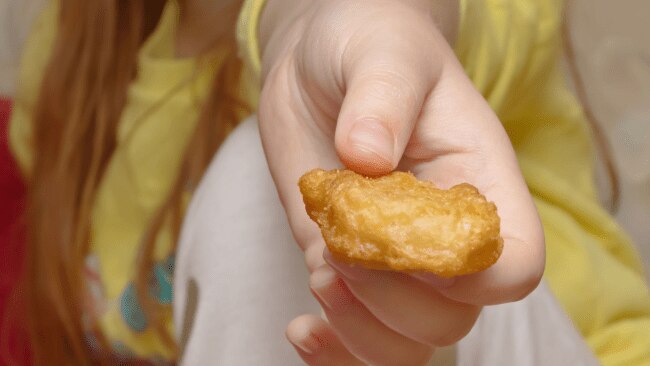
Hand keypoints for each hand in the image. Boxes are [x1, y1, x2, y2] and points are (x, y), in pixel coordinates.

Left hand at [258, 0, 544, 363]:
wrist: (324, 64)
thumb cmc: (370, 46)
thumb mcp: (383, 53)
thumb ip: (381, 98)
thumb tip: (366, 157)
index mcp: (479, 183)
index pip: (512, 265)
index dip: (465, 274)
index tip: (403, 231)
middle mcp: (444, 232)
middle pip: (452, 317)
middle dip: (391, 297)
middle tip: (338, 244)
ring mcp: (395, 257)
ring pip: (409, 342)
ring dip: (361, 331)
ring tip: (320, 276)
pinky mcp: (346, 264)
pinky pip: (358, 338)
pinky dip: (333, 351)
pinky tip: (301, 328)